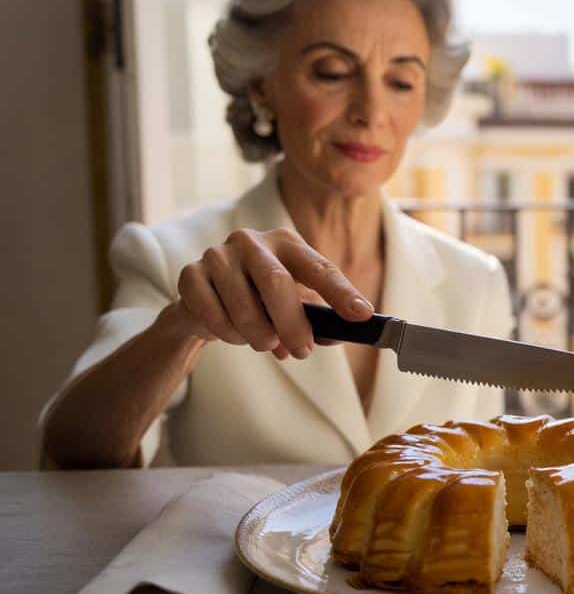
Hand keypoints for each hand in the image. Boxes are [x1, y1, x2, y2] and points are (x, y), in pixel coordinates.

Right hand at [176, 228, 372, 359]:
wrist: (205, 304)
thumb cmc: (260, 302)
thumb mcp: (293, 307)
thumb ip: (316, 321)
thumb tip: (338, 336)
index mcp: (287, 243)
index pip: (319, 267)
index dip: (342, 292)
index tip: (362, 315)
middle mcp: (252, 241)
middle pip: (277, 283)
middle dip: (292, 323)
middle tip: (303, 351)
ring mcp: (218, 254)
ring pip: (242, 303)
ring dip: (258, 334)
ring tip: (266, 343)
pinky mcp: (190, 274)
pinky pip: (212, 312)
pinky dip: (228, 333)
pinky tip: (235, 335)